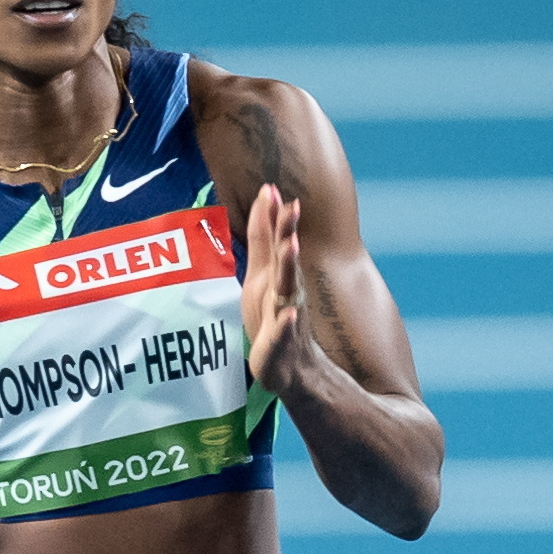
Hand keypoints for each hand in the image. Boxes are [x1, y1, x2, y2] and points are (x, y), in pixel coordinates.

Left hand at [241, 185, 314, 396]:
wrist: (290, 366)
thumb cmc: (272, 317)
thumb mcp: (261, 275)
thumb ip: (262, 241)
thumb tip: (264, 202)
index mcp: (275, 274)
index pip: (273, 240)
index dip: (272, 215)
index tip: (270, 186)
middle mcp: (284, 289)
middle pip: (285, 256)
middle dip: (287, 231)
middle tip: (290, 205)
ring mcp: (285, 314)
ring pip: (288, 288)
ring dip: (290, 266)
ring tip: (291, 246)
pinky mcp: (281, 342)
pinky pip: (284, 332)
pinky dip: (286, 323)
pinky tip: (289, 315)